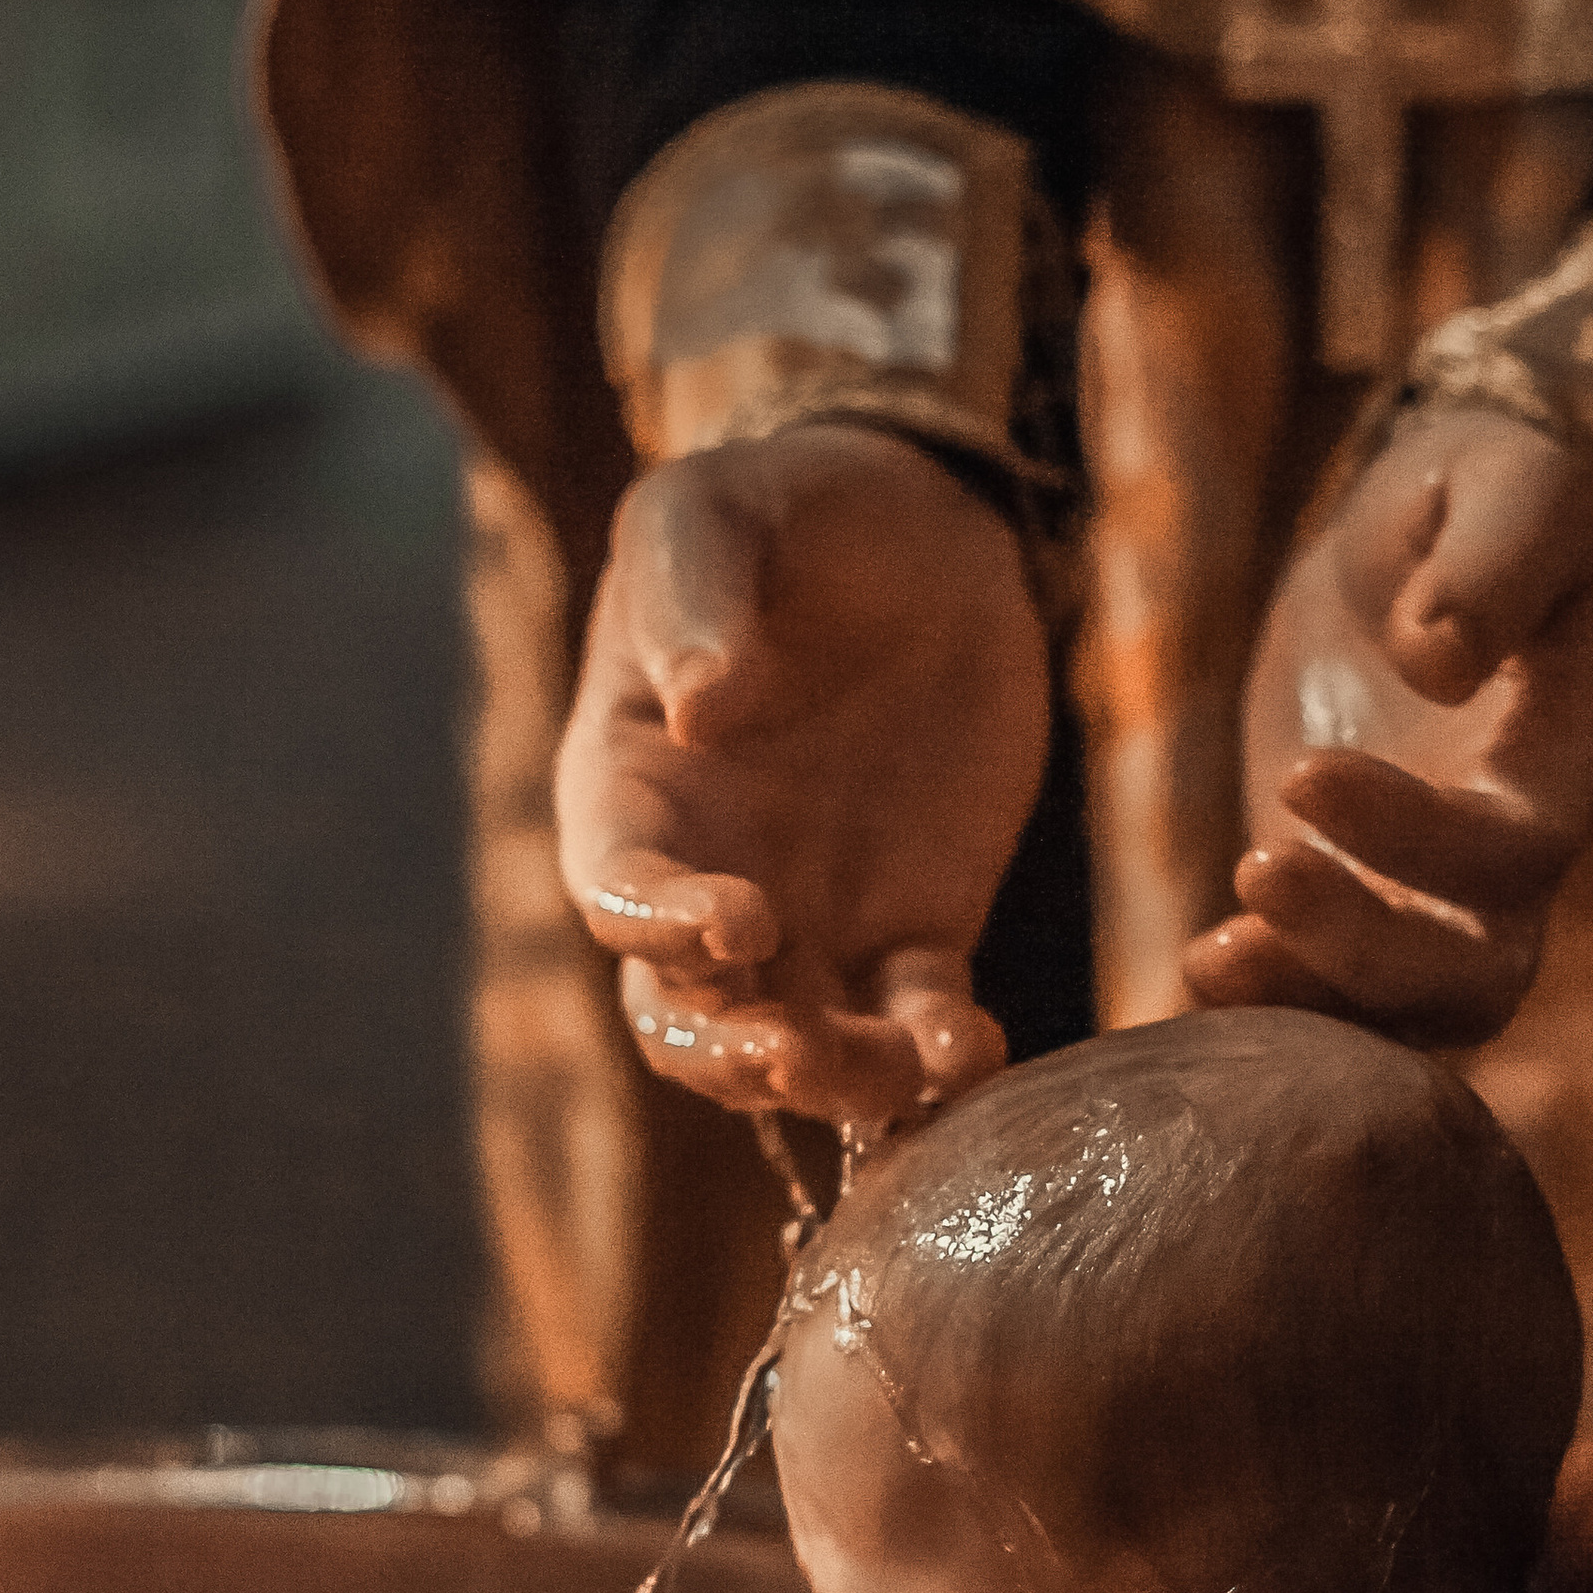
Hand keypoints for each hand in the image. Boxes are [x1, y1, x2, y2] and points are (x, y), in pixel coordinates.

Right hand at [555, 425, 1049, 1130]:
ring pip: (801, 1051)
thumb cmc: (783, 513)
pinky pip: (915, 1023)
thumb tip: (701, 706)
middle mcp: (703, 884)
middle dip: (735, 1054)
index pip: (619, 890)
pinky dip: (938, 1056)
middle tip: (799, 1051)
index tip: (740, 915)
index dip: (663, 925)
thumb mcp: (711, 511)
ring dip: (842, 1080)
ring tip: (911, 1064)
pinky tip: (973, 1052)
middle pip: (687, 1018)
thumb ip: (689, 600)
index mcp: (629, 792)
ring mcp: (810, 925)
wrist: (920, 536)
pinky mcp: (913, 934)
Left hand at [1184, 408, 1592, 1044]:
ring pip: (1396, 1017)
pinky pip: (1316, 1001)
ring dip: (1304, 1002)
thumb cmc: (1487, 499)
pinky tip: (1180, 977)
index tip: (1302, 772)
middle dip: (1364, 954)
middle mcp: (1508, 868)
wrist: (1425, 547)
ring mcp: (1426, 904)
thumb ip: (1494, 560)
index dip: (1418, 837)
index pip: (1514, 850)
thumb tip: (1435, 659)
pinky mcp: (1342, 910)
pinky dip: (1254, 1010)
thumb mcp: (1509, 484)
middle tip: (1254, 875)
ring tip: (1205, 958)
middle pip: (1471, 978)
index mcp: (1565, 764)